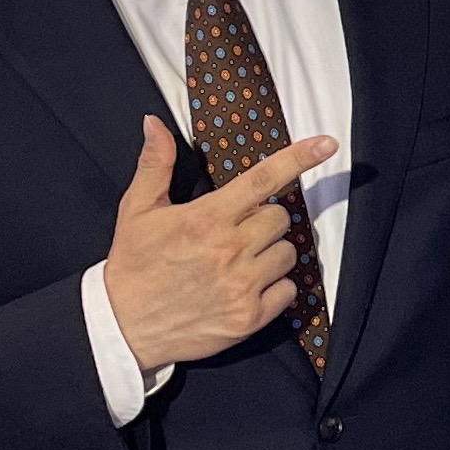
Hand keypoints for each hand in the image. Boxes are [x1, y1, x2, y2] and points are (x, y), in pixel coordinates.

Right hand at [102, 116, 335, 371]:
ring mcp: (243, 286)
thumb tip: (155, 123)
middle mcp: (230, 250)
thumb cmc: (132, 265)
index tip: (326, 145)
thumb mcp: (137, 210)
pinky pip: (288, 290)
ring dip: (271, 253)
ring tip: (239, 261)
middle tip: (236, 231)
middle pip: (280, 217)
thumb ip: (154, 164)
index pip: (263, 180)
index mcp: (207, 219)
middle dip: (264, 220)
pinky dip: (275, 288)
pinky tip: (247, 287)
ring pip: (289, 253)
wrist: (123, 326)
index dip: (298, 158)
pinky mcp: (250, 318)